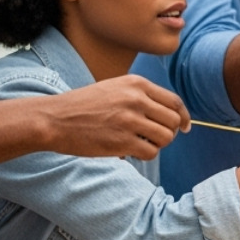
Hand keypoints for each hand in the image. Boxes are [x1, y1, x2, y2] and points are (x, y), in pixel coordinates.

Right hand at [43, 74, 190, 161]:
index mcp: (136, 84)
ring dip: (157, 144)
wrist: (55, 119)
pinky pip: (151, 152)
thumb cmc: (84, 105)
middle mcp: (136, 99)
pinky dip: (145, 155)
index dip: (184, 117)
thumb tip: (172, 114)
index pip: (174, 101)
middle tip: (155, 138)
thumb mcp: (115, 88)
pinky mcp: (122, 141)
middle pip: (174, 121)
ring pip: (166, 137)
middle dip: (169, 132)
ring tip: (141, 143)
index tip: (185, 127)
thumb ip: (141, 96)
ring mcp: (130, 120)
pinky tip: (132, 151)